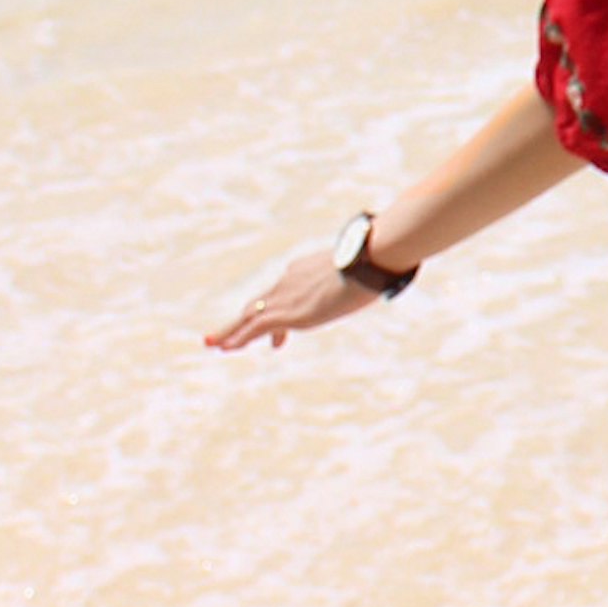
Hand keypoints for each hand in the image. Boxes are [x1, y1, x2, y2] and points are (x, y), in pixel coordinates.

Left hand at [204, 248, 388, 352]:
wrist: (368, 259)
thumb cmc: (376, 260)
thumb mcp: (367, 269)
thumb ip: (368, 274)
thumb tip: (392, 270)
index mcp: (302, 270)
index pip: (282, 292)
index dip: (274, 313)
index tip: (277, 336)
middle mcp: (288, 281)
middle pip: (259, 303)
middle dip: (242, 320)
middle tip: (226, 335)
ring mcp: (286, 296)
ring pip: (249, 316)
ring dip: (231, 331)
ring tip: (215, 344)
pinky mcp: (287, 313)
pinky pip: (253, 327)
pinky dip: (238, 337)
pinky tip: (227, 347)